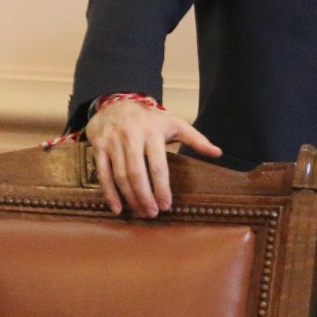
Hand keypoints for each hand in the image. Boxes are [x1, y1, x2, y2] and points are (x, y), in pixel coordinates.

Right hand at [86, 95, 221, 216]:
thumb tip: (218, 153)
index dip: (162, 188)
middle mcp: (131, 136)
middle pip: (137, 173)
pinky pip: (103, 173)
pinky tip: (118, 208)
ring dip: (130, 197)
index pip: (158, 165)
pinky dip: (109, 193)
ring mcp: (112, 141)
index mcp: (152, 132)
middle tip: (152, 213)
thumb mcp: (174, 123)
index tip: (166, 205)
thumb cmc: (150, 119)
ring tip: (140, 212)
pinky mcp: (98, 147)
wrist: (115, 103)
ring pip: (120, 175)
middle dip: (145, 196)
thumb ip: (196, 139)